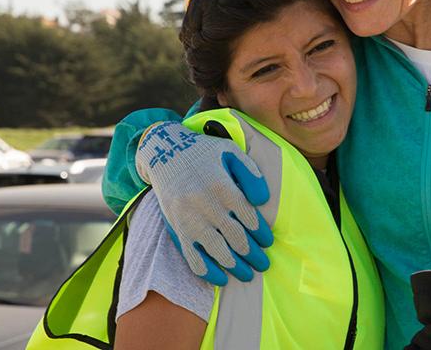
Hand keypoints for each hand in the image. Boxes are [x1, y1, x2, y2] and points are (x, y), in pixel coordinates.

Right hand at [135, 120, 273, 285]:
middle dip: (253, 255)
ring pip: (217, 251)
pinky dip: (208, 271)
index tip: (268, 242)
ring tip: (248, 274)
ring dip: (235, 266)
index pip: (249, 217)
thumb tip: (263, 201)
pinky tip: (221, 279)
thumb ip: (250, 174)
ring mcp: (190, 219)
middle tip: (264, 264)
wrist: (163, 154)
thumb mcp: (231, 152)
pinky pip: (193, 257)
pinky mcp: (177, 229)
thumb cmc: (203, 153)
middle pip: (237, 237)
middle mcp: (206, 205)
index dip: (261, 234)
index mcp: (222, 186)